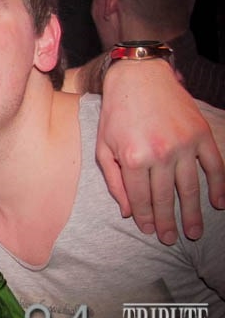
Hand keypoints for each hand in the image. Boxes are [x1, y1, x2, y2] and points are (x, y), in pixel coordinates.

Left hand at [97, 59, 224, 244]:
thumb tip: (127, 211)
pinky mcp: (201, 134)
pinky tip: (217, 204)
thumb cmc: (116, 113)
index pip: (141, 198)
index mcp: (133, 157)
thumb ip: (114, 180)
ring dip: (192, 213)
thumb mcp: (103, 146)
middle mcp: (160, 153)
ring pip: (190, 188)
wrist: (138, 77)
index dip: (146, 217)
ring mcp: (183, 144)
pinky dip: (218, 186)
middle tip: (172, 240)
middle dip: (168, 222)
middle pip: (165, 197)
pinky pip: (214, 166)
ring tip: (193, 233)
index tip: (151, 231)